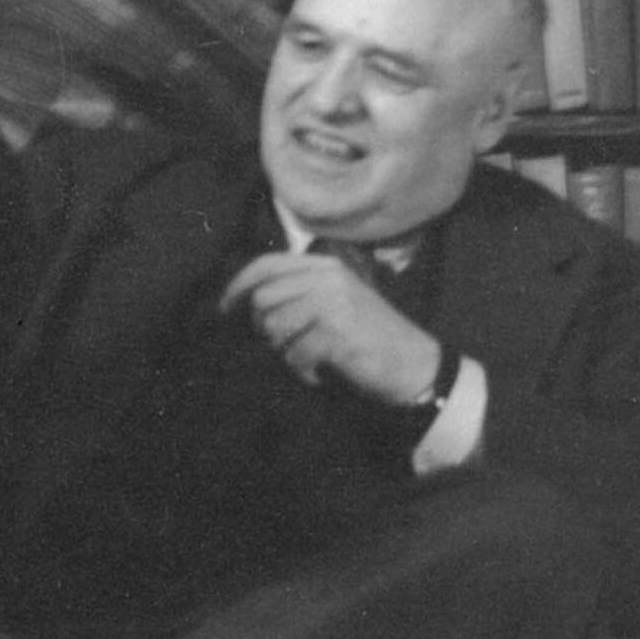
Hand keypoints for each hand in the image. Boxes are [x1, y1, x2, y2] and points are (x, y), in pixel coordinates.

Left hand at [220, 250, 441, 405]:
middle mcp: (329, 278)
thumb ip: (301, 292)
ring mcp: (334, 304)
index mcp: (326, 266)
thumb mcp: (338, 300)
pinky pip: (295, 355)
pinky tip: (320, 373)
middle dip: (263, 328)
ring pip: (275, 327)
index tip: (225, 309)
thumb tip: (248, 302)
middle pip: (264, 299)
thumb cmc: (370, 336)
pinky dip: (303, 371)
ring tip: (308, 358)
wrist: (414, 364)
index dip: (237, 286)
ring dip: (285, 352)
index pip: (265, 265)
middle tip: (284, 345)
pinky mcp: (338, 334)